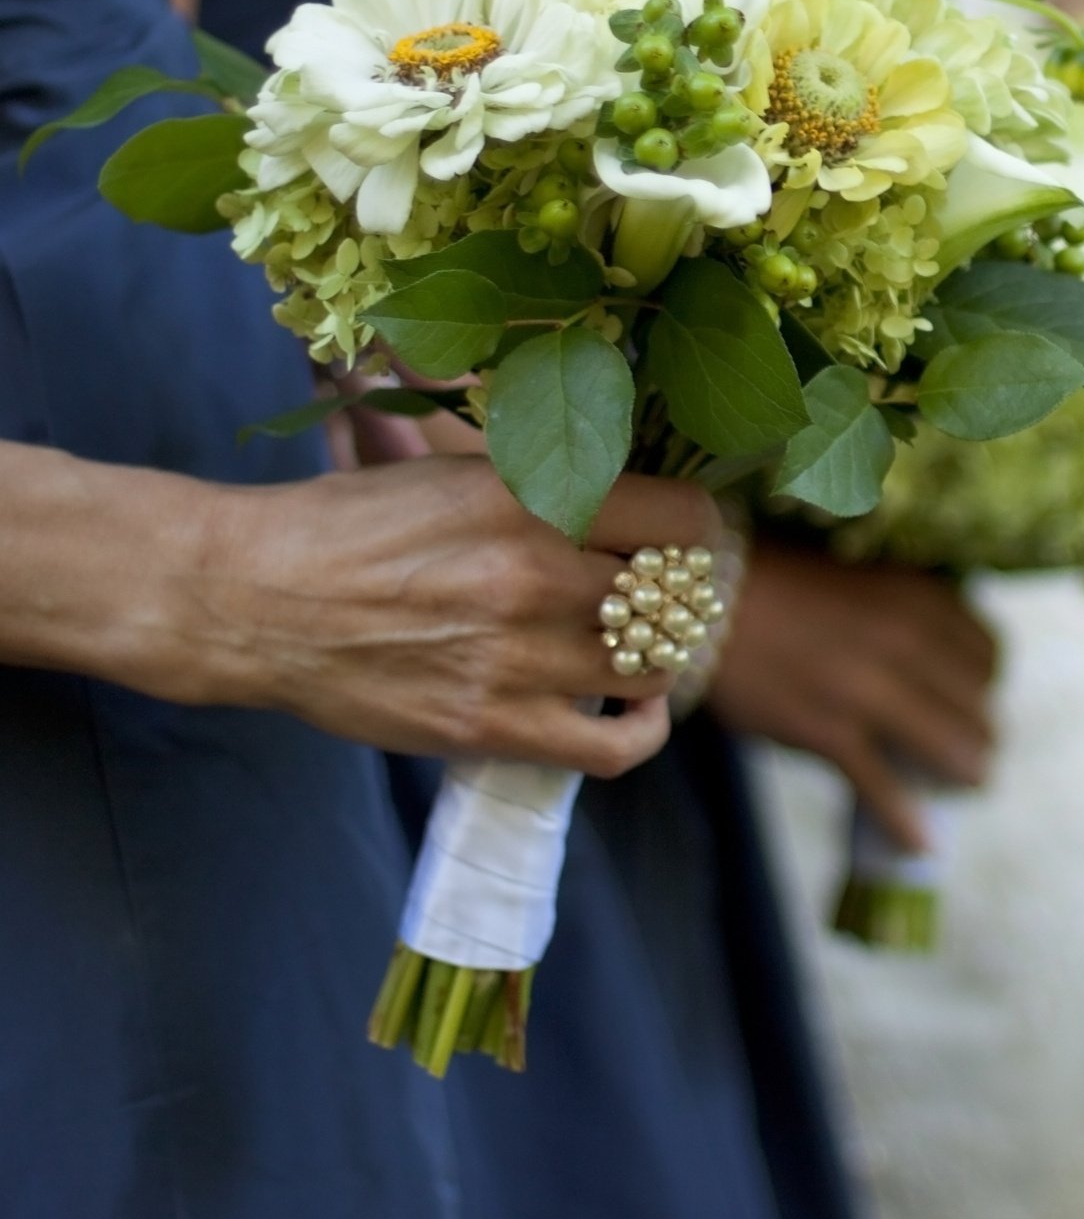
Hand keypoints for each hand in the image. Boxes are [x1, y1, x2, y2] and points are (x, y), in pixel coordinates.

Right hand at [164, 460, 722, 776]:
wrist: (253, 600)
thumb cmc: (355, 528)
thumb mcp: (456, 470)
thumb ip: (546, 479)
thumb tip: (636, 484)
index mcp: (530, 495)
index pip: (686, 516)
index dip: (695, 527)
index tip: (681, 534)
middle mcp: (535, 573)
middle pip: (677, 593)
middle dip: (674, 592)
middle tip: (652, 591)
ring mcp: (518, 656)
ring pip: (656, 666)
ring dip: (655, 657)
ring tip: (630, 644)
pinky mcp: (493, 726)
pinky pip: (616, 747)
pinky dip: (642, 732)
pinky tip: (629, 711)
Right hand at [708, 545, 997, 850]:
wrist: (709, 603)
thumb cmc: (785, 588)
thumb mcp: (866, 583)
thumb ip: (912, 617)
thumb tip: (950, 665)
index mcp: (919, 599)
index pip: (987, 653)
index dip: (986, 681)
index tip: (977, 695)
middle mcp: (906, 643)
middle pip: (976, 705)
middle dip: (981, 733)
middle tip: (977, 748)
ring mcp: (869, 692)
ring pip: (949, 748)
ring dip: (965, 772)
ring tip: (967, 782)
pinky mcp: (830, 733)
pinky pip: (883, 789)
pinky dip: (906, 822)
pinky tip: (925, 846)